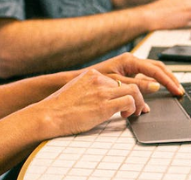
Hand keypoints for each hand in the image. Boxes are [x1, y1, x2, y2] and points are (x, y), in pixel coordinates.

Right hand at [32, 68, 146, 136]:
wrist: (50, 114)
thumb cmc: (60, 108)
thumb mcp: (77, 90)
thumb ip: (91, 90)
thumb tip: (103, 99)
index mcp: (92, 74)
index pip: (119, 78)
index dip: (128, 90)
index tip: (133, 99)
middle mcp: (99, 79)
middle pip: (129, 83)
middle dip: (139, 96)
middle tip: (140, 108)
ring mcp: (102, 92)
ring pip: (134, 90)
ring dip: (140, 103)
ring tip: (137, 112)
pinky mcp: (104, 105)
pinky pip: (129, 102)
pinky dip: (133, 109)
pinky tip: (125, 116)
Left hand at [89, 52, 183, 95]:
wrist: (82, 80)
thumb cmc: (96, 80)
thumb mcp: (117, 83)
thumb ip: (137, 85)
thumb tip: (156, 86)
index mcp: (130, 60)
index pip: (155, 70)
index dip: (167, 81)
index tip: (176, 90)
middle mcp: (132, 60)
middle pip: (158, 67)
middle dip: (170, 78)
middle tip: (179, 90)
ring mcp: (131, 65)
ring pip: (153, 70)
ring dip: (164, 79)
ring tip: (174, 89)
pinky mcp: (129, 71)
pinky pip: (146, 76)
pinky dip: (154, 83)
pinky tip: (160, 90)